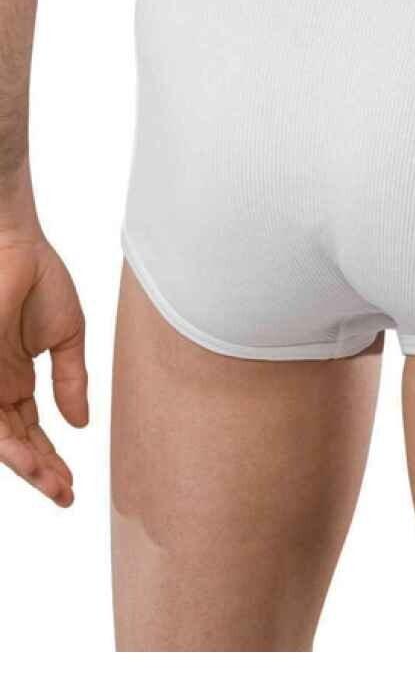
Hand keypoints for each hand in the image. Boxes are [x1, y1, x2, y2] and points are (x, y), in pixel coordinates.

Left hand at [0, 230, 87, 505]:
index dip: (51, 457)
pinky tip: (28, 461)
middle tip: (65, 493)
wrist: (14, 247)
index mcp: (17, 378)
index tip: (71, 482)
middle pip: (16, 442)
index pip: (32, 430)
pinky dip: (7, 445)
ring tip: (53, 485)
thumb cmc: (39, 278)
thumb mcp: (68, 335)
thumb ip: (72, 380)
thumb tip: (81, 422)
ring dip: (26, 465)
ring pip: (0, 439)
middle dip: (41, 470)